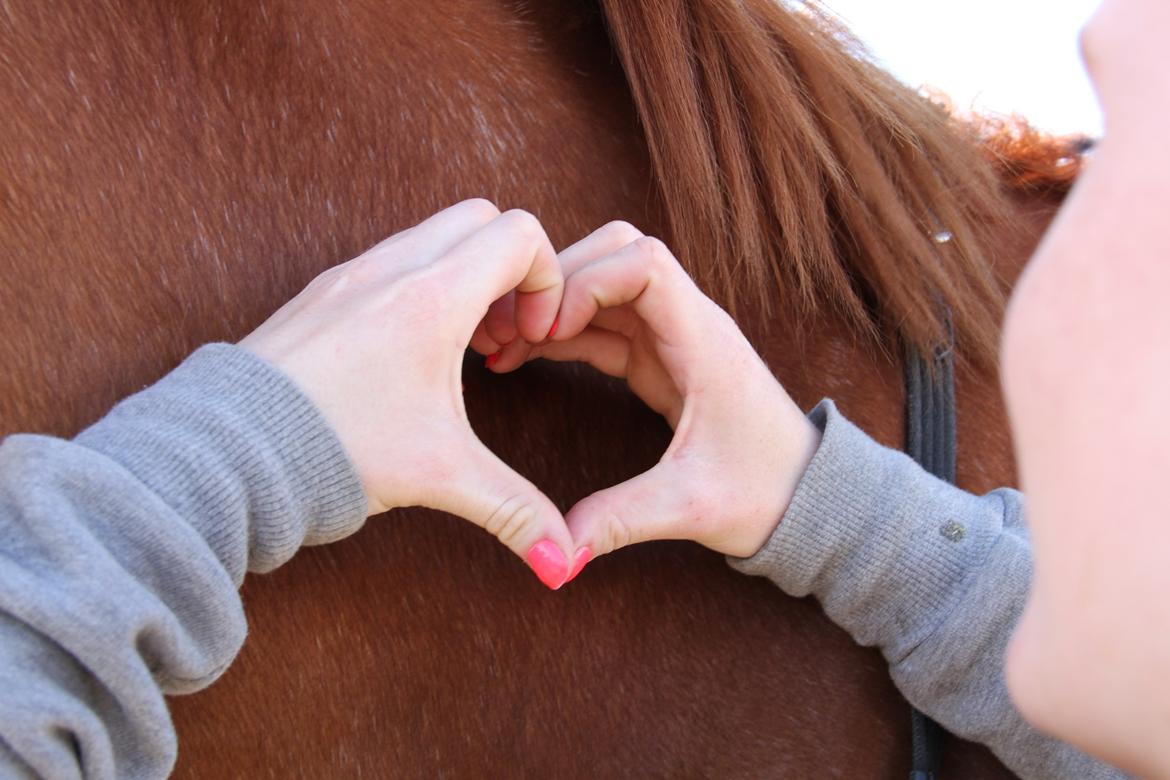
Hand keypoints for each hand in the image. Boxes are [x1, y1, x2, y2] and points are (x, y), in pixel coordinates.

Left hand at [240, 200, 579, 588]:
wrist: (227, 452)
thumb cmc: (332, 450)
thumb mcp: (440, 477)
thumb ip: (515, 513)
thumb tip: (562, 563)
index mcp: (432, 297)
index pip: (520, 234)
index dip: (548, 281)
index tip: (533, 339)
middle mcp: (392, 268)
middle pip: (482, 217)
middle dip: (510, 269)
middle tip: (503, 338)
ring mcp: (352, 273)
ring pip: (433, 233)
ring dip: (464, 276)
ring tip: (461, 351)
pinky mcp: (322, 291)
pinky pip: (391, 258)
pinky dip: (420, 285)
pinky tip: (410, 355)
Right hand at [489, 222, 821, 559]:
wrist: (809, 500)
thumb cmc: (766, 493)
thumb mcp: (691, 508)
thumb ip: (622, 520)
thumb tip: (560, 554)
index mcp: (704, 342)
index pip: (644, 263)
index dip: (588, 281)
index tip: (550, 330)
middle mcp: (689, 325)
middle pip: (617, 252)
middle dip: (559, 279)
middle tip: (511, 327)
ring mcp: (672, 338)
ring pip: (603, 285)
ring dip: (552, 305)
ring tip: (499, 342)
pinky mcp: (659, 360)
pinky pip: (600, 326)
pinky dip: (559, 334)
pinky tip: (518, 357)